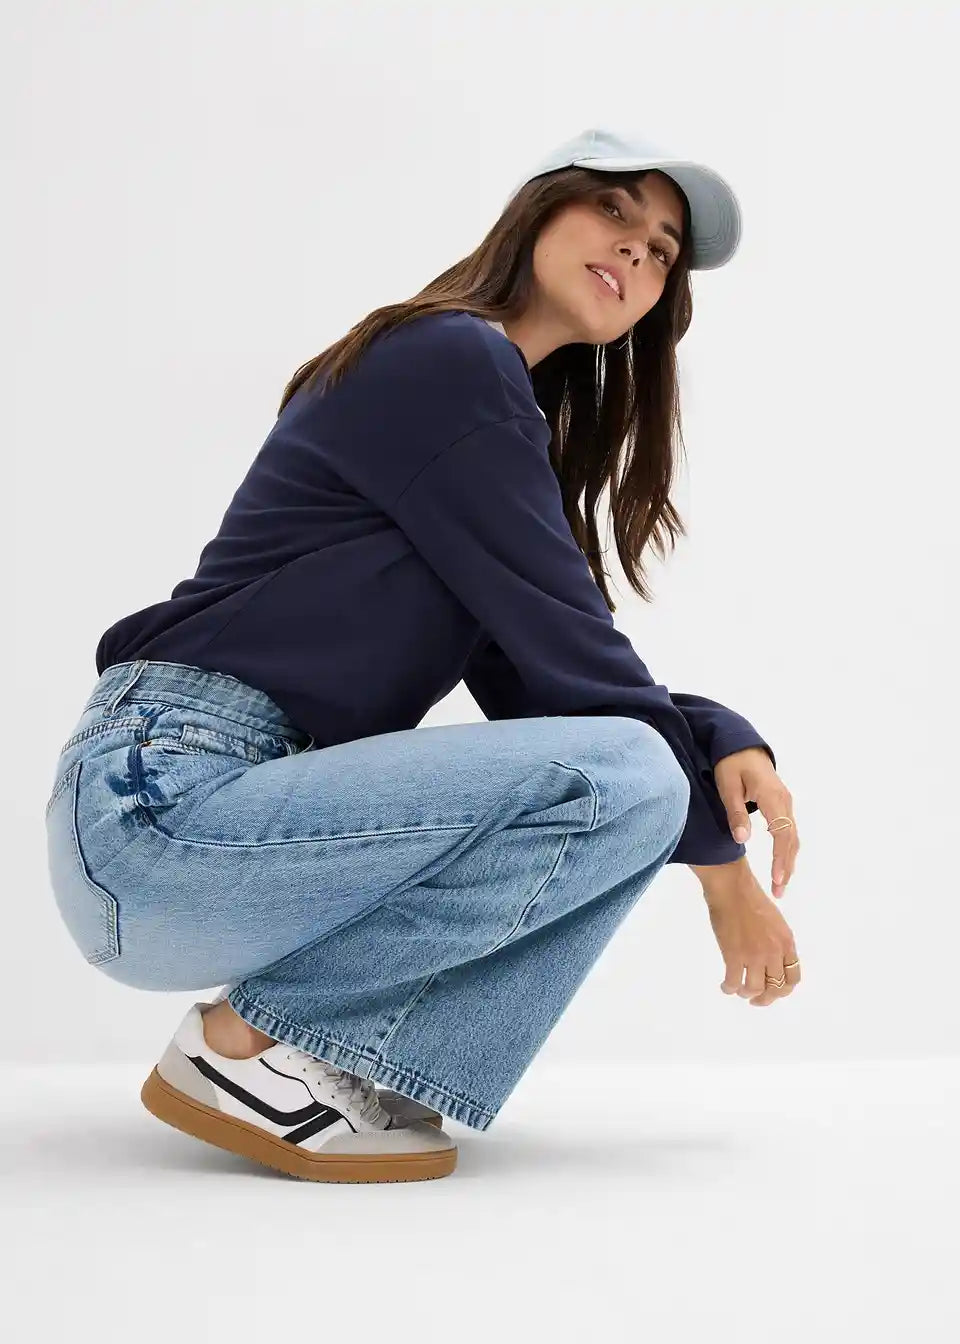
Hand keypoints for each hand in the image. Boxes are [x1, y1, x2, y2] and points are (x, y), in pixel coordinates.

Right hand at [702, 864, 801, 1006]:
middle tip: (754, 999)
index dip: (783, 990)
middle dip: (765, 998)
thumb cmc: (750, 898)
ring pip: (754, 989)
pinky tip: (725, 986)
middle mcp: (774, 952)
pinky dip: (729, 988)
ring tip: (737, 990)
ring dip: (746, 994)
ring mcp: (754, 955)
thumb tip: (770, 960)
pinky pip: (734, 982)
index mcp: (787, 942)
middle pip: (775, 988)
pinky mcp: (734, 955)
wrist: (732, 887)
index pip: (793, 978)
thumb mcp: (774, 921)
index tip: (772, 991)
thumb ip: (776, 942)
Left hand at [714, 746, 798, 898]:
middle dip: (787, 867)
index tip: (778, 879)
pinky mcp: (782, 805)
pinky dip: (787, 850)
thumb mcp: (727, 786)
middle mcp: (784, 801)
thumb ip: (735, 812)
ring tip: (781, 885)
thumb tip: (742, 839)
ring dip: (789, 861)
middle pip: (791, 839)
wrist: (741, 745)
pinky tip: (781, 865)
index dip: (780, 857)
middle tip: (779, 892)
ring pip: (792, 837)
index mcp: (771, 797)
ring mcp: (786, 803)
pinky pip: (788, 831)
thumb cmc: (731, 764)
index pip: (782, 833)